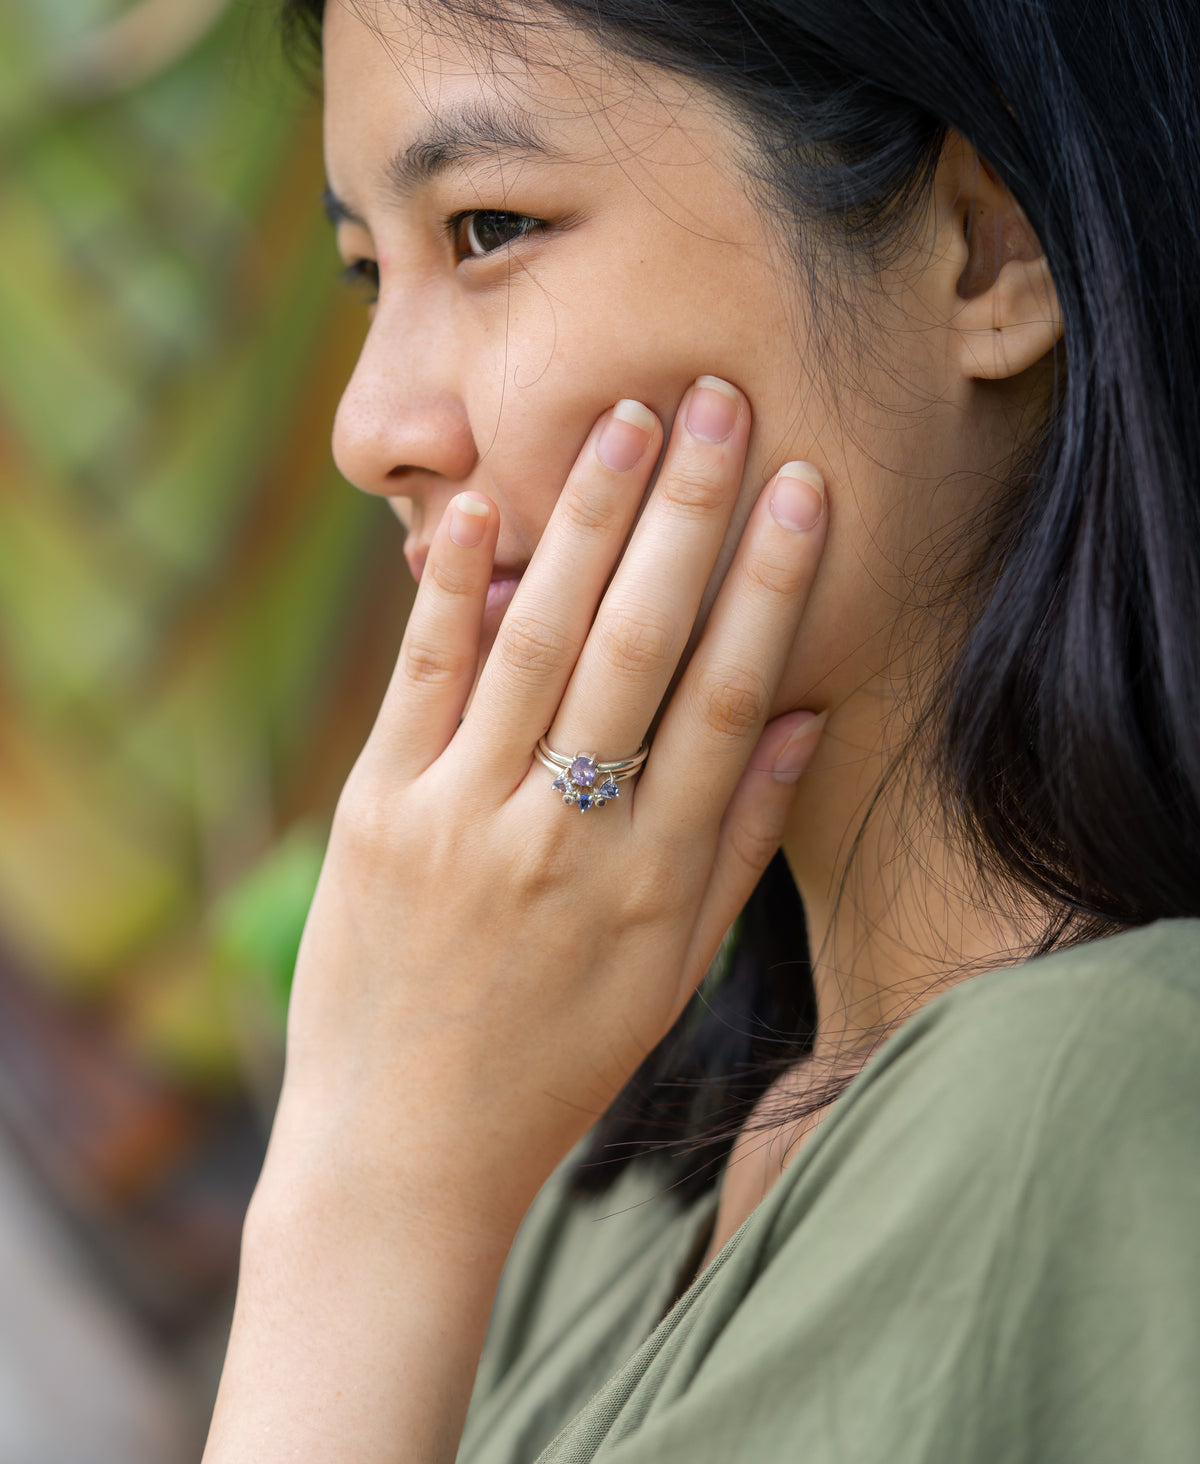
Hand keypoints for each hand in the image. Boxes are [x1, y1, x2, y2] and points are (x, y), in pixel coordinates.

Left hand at [208, 376, 826, 1462]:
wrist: (406, 1152)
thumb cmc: (557, 1059)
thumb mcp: (674, 971)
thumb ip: (740, 840)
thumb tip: (799, 711)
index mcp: (656, 879)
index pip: (727, 696)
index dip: (772, 583)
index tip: (804, 486)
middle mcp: (567, 838)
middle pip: (639, 646)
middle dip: (685, 514)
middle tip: (716, 402)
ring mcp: (462, 821)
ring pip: (536, 642)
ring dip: (583, 522)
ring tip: (625, 421)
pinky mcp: (375, 814)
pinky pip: (421, 681)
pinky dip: (453, 590)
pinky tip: (486, 506)